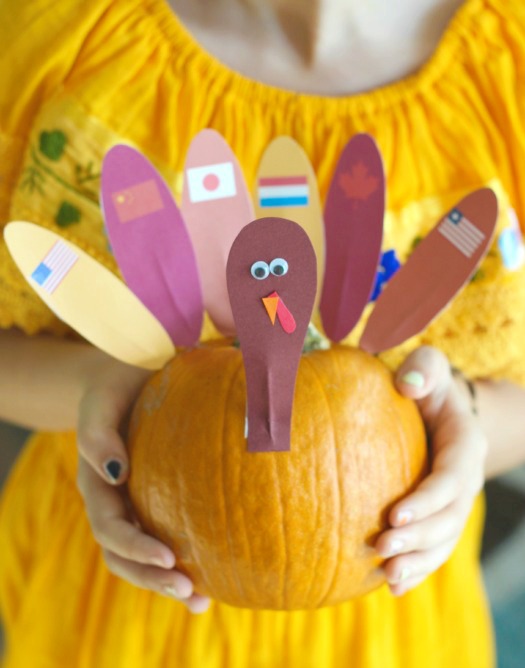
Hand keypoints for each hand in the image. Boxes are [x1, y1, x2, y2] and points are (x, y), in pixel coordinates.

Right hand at [76, 353, 209, 613]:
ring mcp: (136, 505)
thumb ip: (98, 432)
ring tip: (200, 600)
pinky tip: (214, 580)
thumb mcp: (102, 399)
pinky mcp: (159, 502)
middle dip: (152, 578)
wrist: (130, 377)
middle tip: (188, 590)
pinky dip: (185, 564)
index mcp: (97, 484)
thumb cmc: (116, 386)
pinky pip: (167, 537)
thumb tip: (114, 471)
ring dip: (166, 583)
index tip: (168, 557)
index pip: (110, 527)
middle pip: (123, 556)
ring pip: (143, 557)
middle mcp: (114, 502)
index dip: (135, 547)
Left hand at [374, 346, 486, 595]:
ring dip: (418, 562)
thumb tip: (407, 384)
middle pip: (450, 518)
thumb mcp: (429, 367)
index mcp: (465, 445)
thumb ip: (423, 370)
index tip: (395, 515)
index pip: (452, 478)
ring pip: (444, 540)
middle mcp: (466, 479)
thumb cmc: (427, 384)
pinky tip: (390, 587)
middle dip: (419, 538)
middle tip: (381, 548)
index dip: (428, 500)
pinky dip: (417, 569)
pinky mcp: (440, 516)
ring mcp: (455, 502)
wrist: (439, 408)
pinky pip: (434, 548)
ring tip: (386, 576)